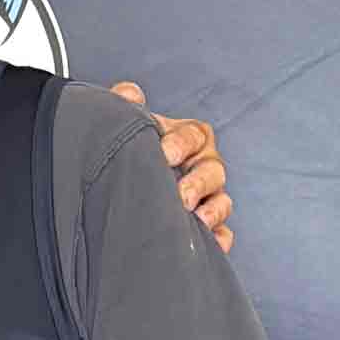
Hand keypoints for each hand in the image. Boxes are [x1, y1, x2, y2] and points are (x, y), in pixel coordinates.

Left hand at [109, 83, 232, 250]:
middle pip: (214, 170)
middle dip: (199, 182)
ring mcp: (206, 198)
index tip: (164, 153)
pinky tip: (211, 245)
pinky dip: (218, 240)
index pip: (194, 135)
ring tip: (196, 219)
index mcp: (186, 139)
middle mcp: (201, 167)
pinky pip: (221, 235)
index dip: (181, 143)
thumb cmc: (128, 151)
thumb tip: (128, 94)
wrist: (117, 183)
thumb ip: (125, 107)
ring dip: (213, 211)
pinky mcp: (205, 228)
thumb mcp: (124, 126)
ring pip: (221, 202)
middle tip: (180, 194)